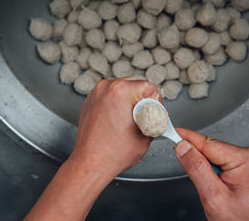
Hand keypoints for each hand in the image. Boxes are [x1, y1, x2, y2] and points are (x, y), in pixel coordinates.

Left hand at [24, 78, 158, 220]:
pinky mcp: (90, 101)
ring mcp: (96, 94)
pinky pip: (110, 96)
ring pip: (122, 89)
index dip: (156, 101)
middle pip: (135, 84)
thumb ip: (155, 119)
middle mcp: (106, 88)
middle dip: (143, 99)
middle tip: (145, 115)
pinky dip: (117, 104)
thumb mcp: (146, 135)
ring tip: (131, 119)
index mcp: (120, 91)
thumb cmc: (113, 154)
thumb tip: (158, 114)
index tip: (155, 111)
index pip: (149, 87)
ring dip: (130, 100)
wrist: (90, 164)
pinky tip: (119, 120)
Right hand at [175, 128, 248, 220]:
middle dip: (201, 162)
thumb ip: (196, 168)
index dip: (187, 138)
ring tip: (217, 190)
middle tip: (202, 183)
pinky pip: (224, 161)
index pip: (208, 143)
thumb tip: (183, 147)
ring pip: (216, 155)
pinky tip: (222, 187)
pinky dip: (217, 172)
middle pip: (212, 149)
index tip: (173, 132)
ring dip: (209, 169)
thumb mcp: (213, 197)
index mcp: (247, 159)